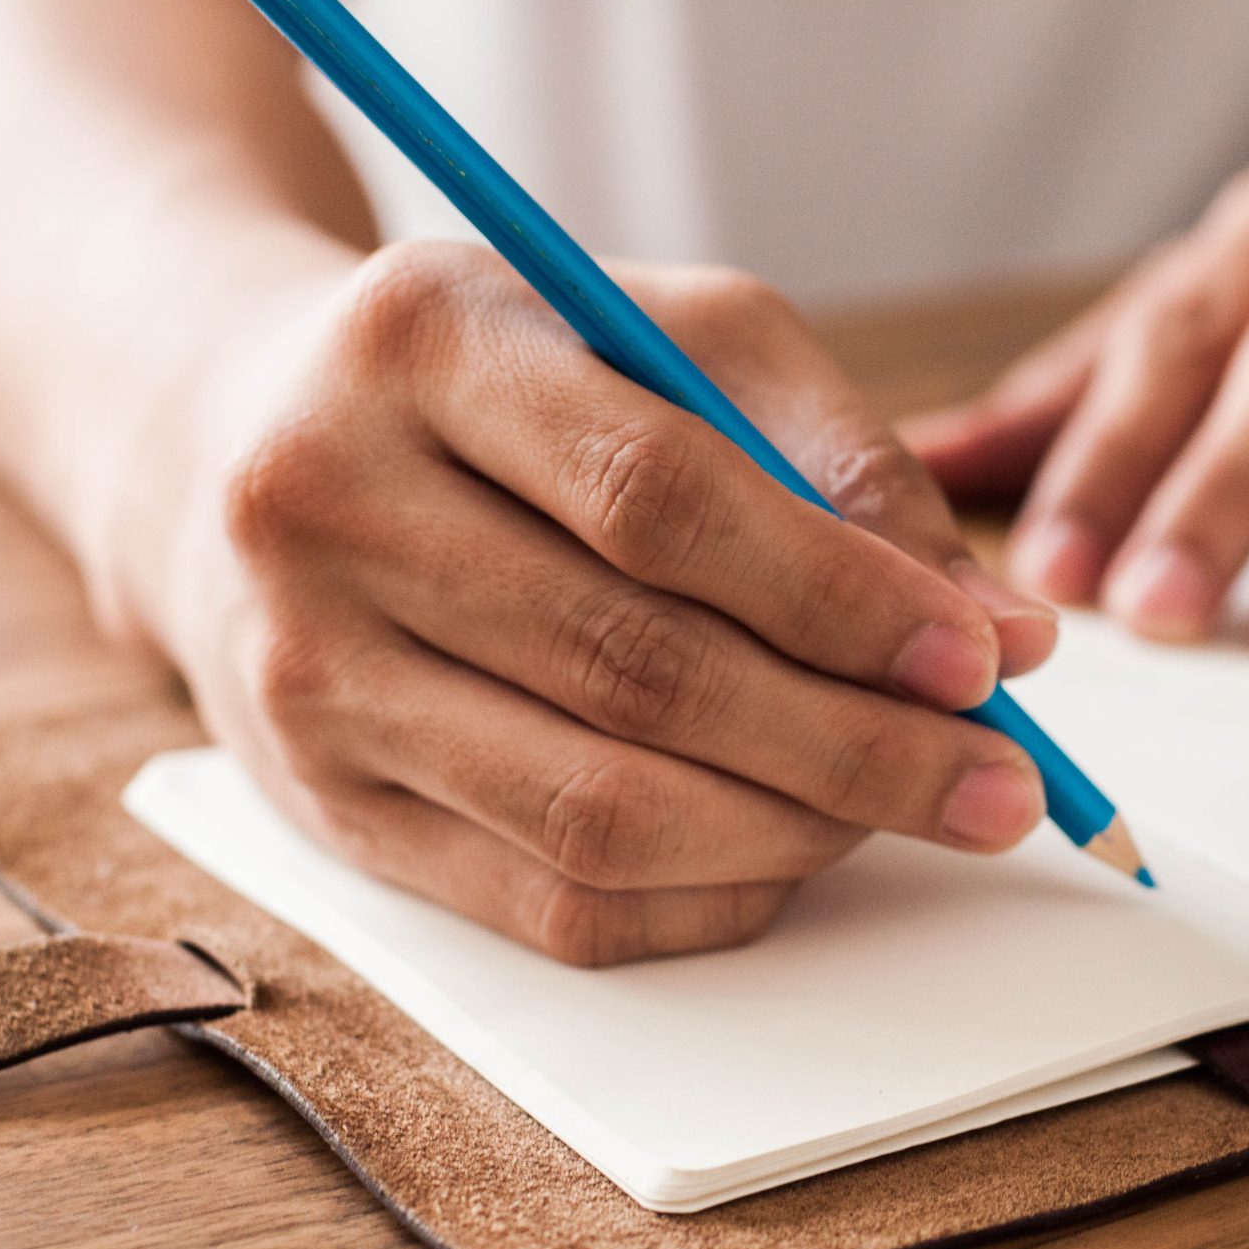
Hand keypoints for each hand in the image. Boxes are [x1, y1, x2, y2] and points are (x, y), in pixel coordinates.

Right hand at [152, 243, 1059, 963]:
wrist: (242, 439)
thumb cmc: (511, 377)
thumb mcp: (669, 338)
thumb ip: (840, 461)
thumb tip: (1004, 635)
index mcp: (423, 342)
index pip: (657, 497)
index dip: (840, 597)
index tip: (986, 661)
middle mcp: (329, 509)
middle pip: (636, 674)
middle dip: (858, 747)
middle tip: (1006, 784)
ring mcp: (305, 677)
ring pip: (598, 816)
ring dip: (799, 834)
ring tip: (914, 805)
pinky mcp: (325, 812)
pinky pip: (554, 910)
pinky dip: (712, 898)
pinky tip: (796, 851)